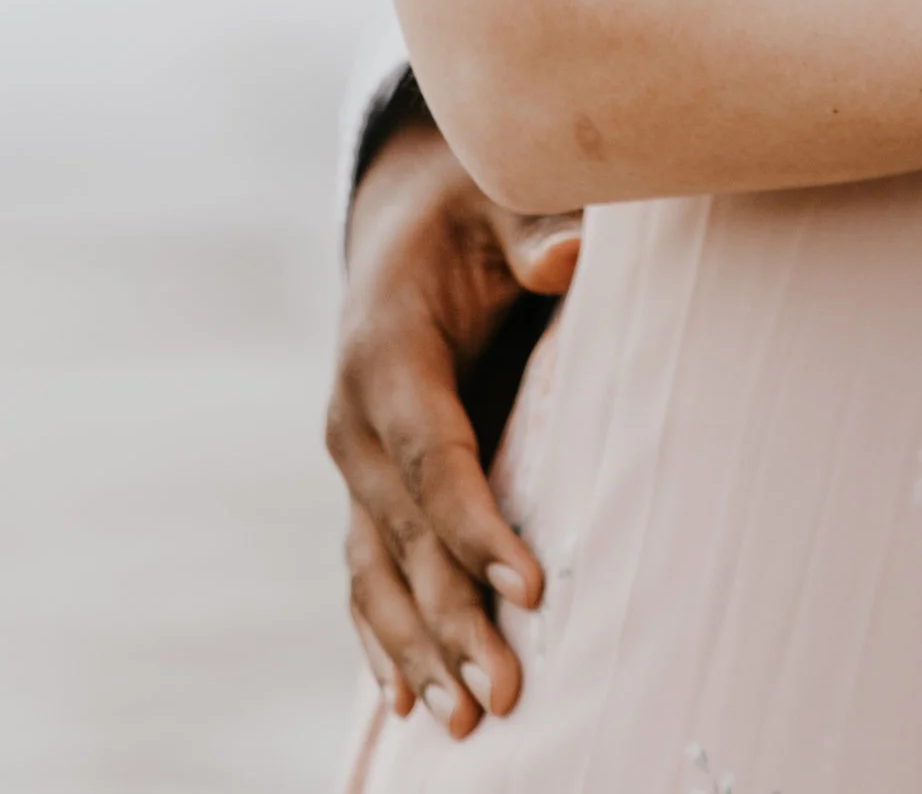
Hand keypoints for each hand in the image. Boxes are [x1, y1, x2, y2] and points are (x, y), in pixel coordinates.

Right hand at [327, 117, 578, 733]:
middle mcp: (354, 416)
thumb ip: (535, 229)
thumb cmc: (474, 209)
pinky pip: (364, 571)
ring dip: (416, 648)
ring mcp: (352, 458)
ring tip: (463, 722)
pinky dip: (380, 637)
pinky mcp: (365, 484)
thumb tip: (569, 253)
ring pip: (376, 569)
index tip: (531, 587)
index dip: (475, 524)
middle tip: (507, 695)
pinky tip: (404, 698)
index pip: (433, 454)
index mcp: (388, 350)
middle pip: (404, 533)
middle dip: (452, 617)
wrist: (405, 217)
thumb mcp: (502, 197)